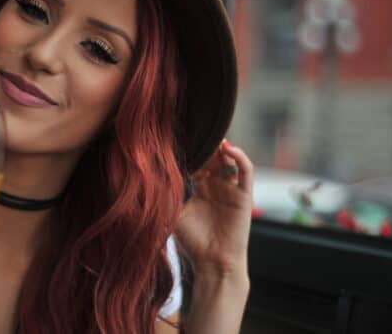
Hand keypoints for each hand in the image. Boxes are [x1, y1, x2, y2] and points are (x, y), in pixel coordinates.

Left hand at [174, 140, 253, 276]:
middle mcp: (217, 185)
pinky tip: (227, 148)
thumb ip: (168, 196)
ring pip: (228, 159)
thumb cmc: (194, 242)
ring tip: (211, 135)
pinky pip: (245, 170)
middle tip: (194, 128)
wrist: (214, 263)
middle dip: (205, 144)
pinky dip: (239, 156)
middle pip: (212, 157)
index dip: (191, 150)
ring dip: (221, 146)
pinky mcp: (245, 195)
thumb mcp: (175, 214)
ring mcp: (232, 189)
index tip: (178, 134)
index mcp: (201, 188)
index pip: (197, 162)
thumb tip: (146, 179)